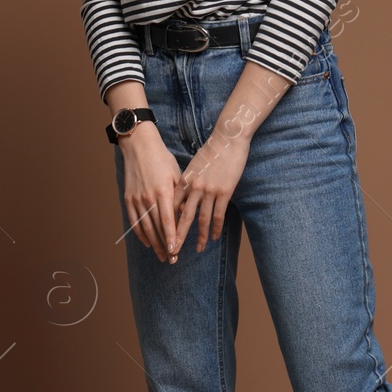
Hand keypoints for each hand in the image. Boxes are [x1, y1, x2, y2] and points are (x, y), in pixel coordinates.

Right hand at [118, 124, 185, 262]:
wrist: (139, 146)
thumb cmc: (162, 159)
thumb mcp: (177, 175)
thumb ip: (181, 197)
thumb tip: (187, 215)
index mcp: (163, 192)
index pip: (167, 220)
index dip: (171, 237)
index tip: (176, 250)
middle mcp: (148, 198)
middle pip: (156, 228)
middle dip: (165, 245)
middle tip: (172, 260)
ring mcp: (136, 199)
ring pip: (145, 227)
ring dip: (154, 244)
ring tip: (162, 255)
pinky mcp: (128, 199)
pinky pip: (134, 221)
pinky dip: (140, 234)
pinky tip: (148, 243)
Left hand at [172, 117, 253, 255]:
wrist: (227, 138)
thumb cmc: (211, 151)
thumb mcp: (193, 167)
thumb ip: (186, 184)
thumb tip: (182, 201)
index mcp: (184, 181)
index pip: (172, 207)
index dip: (167, 223)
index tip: (163, 237)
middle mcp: (193, 188)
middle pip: (183, 218)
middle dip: (177, 237)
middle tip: (173, 252)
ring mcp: (209, 190)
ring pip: (201, 219)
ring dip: (199, 237)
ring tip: (198, 249)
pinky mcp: (224, 191)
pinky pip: (218, 215)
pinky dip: (215, 228)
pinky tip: (214, 237)